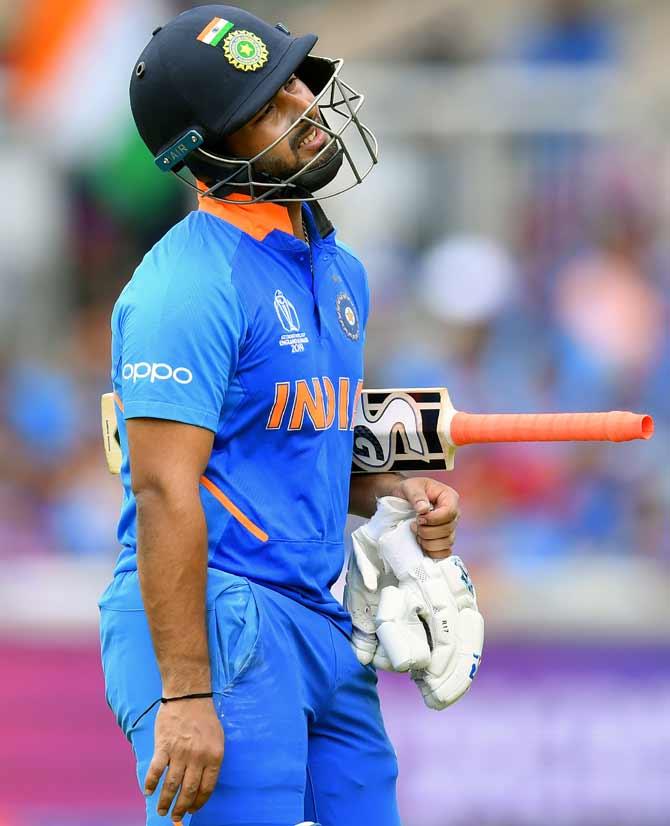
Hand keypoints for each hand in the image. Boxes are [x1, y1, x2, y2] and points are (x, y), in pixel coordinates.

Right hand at [145, 697, 223, 821]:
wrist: (189, 696)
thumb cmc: (204, 718)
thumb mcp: (218, 739)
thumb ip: (211, 760)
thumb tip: (202, 784)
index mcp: (214, 756)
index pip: (207, 788)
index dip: (199, 802)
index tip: (193, 810)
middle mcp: (198, 757)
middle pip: (188, 791)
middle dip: (181, 808)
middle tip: (175, 817)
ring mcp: (180, 752)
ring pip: (171, 784)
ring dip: (165, 801)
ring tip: (161, 810)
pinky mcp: (164, 746)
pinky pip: (156, 770)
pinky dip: (151, 783)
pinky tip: (148, 792)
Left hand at [390, 477, 458, 558]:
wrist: (404, 498)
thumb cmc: (410, 490)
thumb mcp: (411, 487)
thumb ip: (417, 496)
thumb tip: (424, 509)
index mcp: (449, 497)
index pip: (449, 512)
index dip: (433, 519)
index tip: (418, 518)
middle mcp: (454, 514)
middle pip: (448, 530)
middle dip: (428, 531)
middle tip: (414, 525)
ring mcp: (450, 528)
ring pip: (447, 543)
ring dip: (428, 542)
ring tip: (417, 534)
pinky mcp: (444, 539)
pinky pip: (445, 552)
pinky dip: (433, 552)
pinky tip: (422, 544)